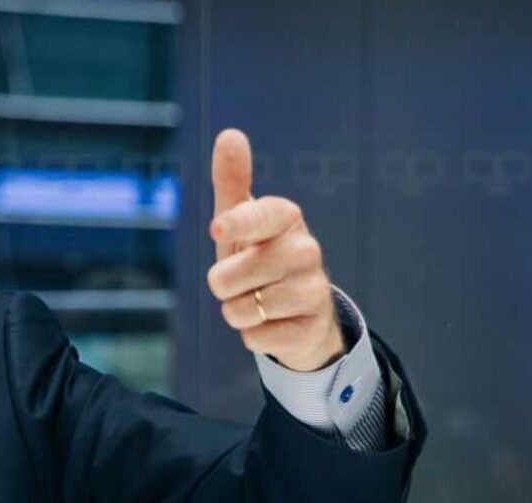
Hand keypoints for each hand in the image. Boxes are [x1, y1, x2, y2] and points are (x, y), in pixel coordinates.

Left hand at [207, 129, 344, 371]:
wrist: (299, 310)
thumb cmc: (258, 255)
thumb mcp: (240, 221)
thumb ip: (232, 180)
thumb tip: (230, 135)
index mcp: (286, 218)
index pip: (259, 215)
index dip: (237, 224)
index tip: (218, 227)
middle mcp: (305, 249)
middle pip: (226, 277)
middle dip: (223, 286)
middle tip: (243, 280)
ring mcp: (313, 289)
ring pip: (239, 311)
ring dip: (238, 312)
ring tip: (257, 301)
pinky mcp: (312, 328)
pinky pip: (256, 338)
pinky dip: (254, 335)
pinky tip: (273, 323)